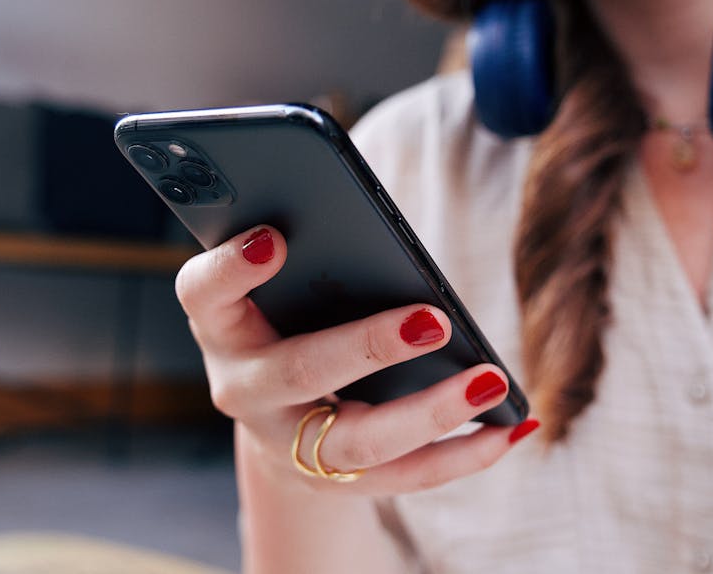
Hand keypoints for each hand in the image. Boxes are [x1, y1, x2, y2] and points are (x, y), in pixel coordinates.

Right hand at [176, 225, 538, 493]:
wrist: (277, 411)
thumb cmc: (288, 316)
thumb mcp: (281, 283)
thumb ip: (313, 252)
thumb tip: (381, 232)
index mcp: (222, 325)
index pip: (204, 294)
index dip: (231, 269)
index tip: (274, 238)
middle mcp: (245, 388)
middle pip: (297, 372)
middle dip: (366, 347)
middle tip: (431, 319)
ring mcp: (287, 444)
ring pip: (357, 441)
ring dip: (430, 412)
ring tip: (490, 381)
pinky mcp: (334, 481)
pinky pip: (403, 478)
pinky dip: (462, 457)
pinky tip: (508, 430)